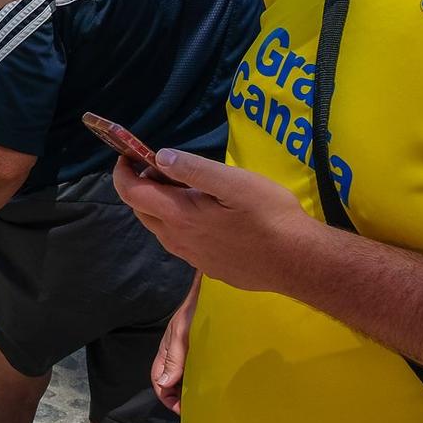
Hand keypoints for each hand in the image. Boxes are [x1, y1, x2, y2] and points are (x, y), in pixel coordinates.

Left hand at [112, 150, 323, 293]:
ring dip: (162, 206)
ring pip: (161, 228)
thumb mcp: (234, 182)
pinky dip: (181, 222)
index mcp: (179, 216)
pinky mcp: (209, 268)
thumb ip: (194, 169)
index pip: (132, 193)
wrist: (299, 262)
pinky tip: (209, 215)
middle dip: (143, 186)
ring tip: (189, 188)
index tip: (129, 155)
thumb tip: (160, 157)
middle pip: (143, 211)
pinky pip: (182, 242)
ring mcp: (193, 258)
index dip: (123, 172)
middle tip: (166, 168)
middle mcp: (179, 241)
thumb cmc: (270, 217)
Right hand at [153, 279, 197, 413]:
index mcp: (165, 353)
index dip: (167, 398)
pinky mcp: (198, 350)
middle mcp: (174, 355)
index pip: (159, 382)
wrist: (209, 294)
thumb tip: (164, 384)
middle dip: (178, 398)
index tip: (183, 409)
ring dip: (189, 389)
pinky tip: (211, 382)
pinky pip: (195, 370)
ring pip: (182, 378)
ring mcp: (186, 352)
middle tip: (196, 408)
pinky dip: (199, 379)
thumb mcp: (182, 335)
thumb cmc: (194, 312)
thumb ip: (174, 359)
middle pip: (169, 383)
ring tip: (204, 399)